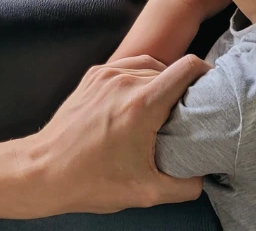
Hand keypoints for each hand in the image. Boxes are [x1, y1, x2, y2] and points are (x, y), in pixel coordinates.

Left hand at [21, 54, 209, 214]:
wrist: (43, 171)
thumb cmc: (90, 180)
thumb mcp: (147, 192)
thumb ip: (186, 185)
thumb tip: (203, 175)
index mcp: (142, 103)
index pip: (187, 68)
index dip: (207, 74)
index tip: (212, 89)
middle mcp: (123, 81)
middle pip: (169, 67)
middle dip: (184, 85)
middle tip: (189, 109)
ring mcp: (104, 75)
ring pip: (147, 64)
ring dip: (161, 79)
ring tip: (165, 105)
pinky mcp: (91, 77)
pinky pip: (126, 67)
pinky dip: (138, 78)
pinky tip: (139, 101)